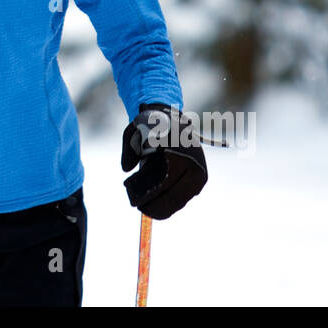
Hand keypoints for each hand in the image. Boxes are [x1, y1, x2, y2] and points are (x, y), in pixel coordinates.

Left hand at [121, 103, 206, 218]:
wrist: (170, 117)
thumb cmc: (150, 126)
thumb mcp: (134, 133)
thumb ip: (129, 150)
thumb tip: (126, 169)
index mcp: (182, 153)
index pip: (165, 184)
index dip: (149, 197)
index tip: (136, 203)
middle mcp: (195, 166)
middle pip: (174, 198)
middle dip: (156, 208)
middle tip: (140, 210)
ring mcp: (200, 174)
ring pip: (180, 201)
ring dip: (164, 208)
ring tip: (147, 210)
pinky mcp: (200, 179)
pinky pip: (184, 197)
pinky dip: (172, 204)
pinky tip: (159, 208)